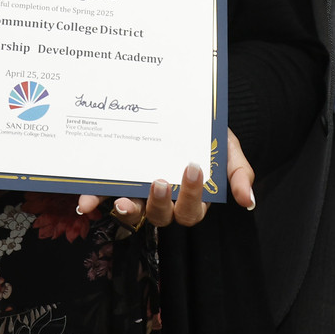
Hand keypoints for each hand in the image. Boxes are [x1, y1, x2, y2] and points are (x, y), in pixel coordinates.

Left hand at [76, 129, 255, 227]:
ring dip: (126, 211)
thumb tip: (248, 201)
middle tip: (159, 181)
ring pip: (133, 212)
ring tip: (122, 201)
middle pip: (161, 217)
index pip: (193, 210)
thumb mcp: (228, 150)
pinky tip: (86, 201)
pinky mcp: (119, 182)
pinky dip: (96, 200)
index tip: (192, 168)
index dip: (192, 196)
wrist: (187, 117)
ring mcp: (140, 193)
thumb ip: (238, 174)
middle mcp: (165, 202)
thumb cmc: (210, 138)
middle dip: (159, 203)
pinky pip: (106, 196)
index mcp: (192, 199)